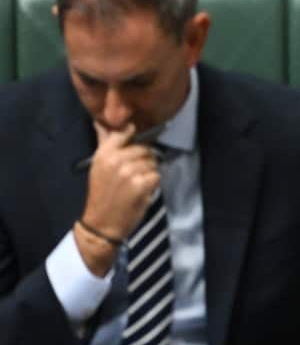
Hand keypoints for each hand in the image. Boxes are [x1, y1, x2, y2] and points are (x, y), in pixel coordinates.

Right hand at [83, 122, 159, 240]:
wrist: (101, 223)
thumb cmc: (102, 194)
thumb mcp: (98, 166)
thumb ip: (105, 142)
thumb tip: (100, 121)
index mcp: (103, 154)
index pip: (124, 132)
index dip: (134, 135)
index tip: (136, 141)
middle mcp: (116, 160)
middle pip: (144, 148)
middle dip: (145, 160)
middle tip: (136, 174)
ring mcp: (129, 172)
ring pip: (152, 162)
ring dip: (149, 173)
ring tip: (137, 184)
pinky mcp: (141, 185)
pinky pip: (156, 176)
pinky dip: (153, 184)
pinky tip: (142, 191)